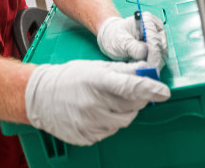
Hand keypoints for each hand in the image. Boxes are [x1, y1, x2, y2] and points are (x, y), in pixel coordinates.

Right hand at [25, 60, 170, 144]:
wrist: (41, 97)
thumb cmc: (71, 78)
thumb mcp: (97, 67)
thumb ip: (123, 71)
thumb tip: (147, 70)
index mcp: (97, 81)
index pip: (131, 87)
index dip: (150, 89)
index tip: (164, 92)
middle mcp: (94, 103)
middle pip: (132, 107)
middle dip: (136, 99)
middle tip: (124, 92)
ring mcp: (89, 122)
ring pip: (124, 121)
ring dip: (123, 112)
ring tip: (107, 102)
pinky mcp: (86, 136)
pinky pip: (110, 132)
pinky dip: (110, 122)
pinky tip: (97, 112)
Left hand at [97, 13, 167, 69]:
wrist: (113, 37)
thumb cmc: (115, 36)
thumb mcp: (120, 41)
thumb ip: (132, 47)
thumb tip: (144, 53)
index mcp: (147, 21)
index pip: (155, 40)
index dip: (154, 55)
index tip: (150, 67)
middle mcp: (156, 28)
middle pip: (161, 47)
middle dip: (155, 61)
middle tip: (146, 71)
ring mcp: (159, 37)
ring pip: (163, 54)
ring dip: (154, 64)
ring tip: (141, 68)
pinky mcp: (159, 47)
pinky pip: (160, 58)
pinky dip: (153, 64)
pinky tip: (143, 66)